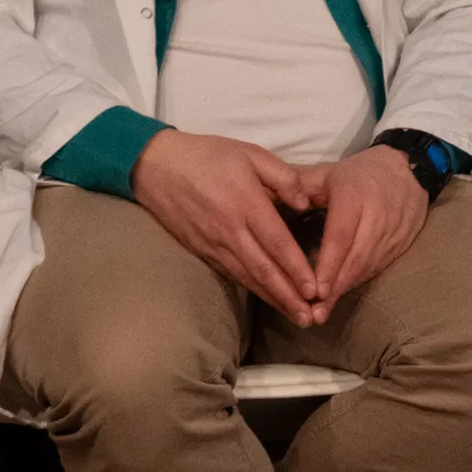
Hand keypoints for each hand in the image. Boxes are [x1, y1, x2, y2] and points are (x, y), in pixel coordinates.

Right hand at [132, 131, 319, 322]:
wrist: (157, 166)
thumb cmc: (209, 155)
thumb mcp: (251, 153)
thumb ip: (283, 177)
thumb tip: (305, 204)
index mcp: (246, 204)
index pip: (277, 244)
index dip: (296, 269)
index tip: (314, 290)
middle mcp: (230, 230)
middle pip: (264, 270)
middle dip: (288, 296)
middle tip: (310, 318)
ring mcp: (214, 243)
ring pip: (247, 277)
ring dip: (272, 299)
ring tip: (293, 315)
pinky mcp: (201, 250)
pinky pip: (230, 273)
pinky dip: (250, 289)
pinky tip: (266, 298)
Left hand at [292, 142, 430, 315]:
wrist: (408, 171)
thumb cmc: (358, 175)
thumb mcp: (327, 173)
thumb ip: (297, 186)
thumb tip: (263, 197)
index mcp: (354, 196)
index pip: (340, 235)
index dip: (328, 264)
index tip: (313, 290)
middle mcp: (376, 217)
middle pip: (355, 258)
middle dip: (335, 287)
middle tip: (314, 313)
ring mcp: (391, 233)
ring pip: (367, 267)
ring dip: (345, 290)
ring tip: (322, 312)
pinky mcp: (400, 246)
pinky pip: (376, 268)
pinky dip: (356, 283)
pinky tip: (339, 296)